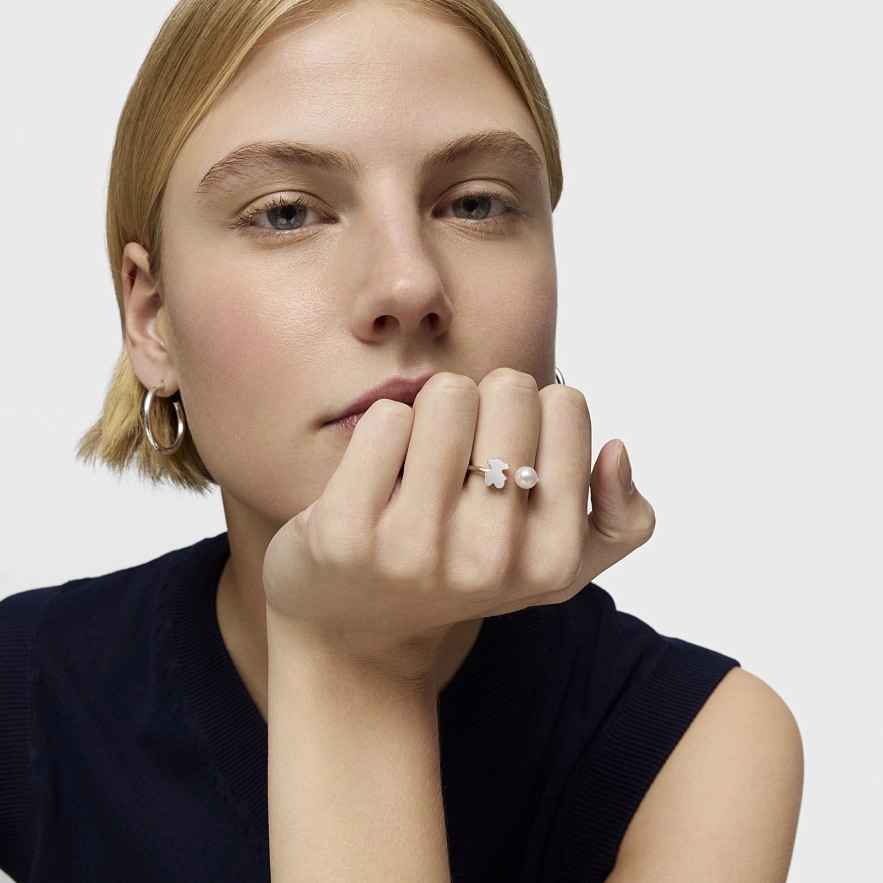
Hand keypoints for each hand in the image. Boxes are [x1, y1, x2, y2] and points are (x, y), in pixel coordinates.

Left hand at [263, 368, 654, 676]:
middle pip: (508, 389)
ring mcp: (415, 546)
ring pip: (446, 395)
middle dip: (484, 405)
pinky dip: (384, 431)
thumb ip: (620, 522)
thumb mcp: (555, 569)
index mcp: (551, 559)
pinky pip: (386, 419)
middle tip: (460, 453)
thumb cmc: (462, 578)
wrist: (358, 632)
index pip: (566, 405)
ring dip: (432, 413)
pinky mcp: (347, 530)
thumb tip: (616, 448)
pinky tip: (378, 475)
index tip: (506, 453)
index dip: (533, 413)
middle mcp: (488, 557)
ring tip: (420, 462)